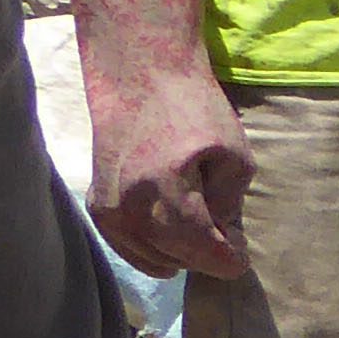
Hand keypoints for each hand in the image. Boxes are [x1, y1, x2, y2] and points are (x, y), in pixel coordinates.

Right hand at [94, 109, 251, 280]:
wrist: (139, 76)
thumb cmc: (194, 109)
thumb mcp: (235, 157)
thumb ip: (231, 206)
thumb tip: (221, 236)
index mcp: (167, 196)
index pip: (207, 256)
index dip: (232, 258)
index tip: (241, 246)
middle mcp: (130, 210)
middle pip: (181, 260)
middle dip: (209, 254)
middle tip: (225, 231)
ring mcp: (108, 211)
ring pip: (155, 260)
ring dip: (181, 252)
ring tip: (198, 222)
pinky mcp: (97, 207)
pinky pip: (130, 248)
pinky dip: (154, 247)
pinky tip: (171, 230)